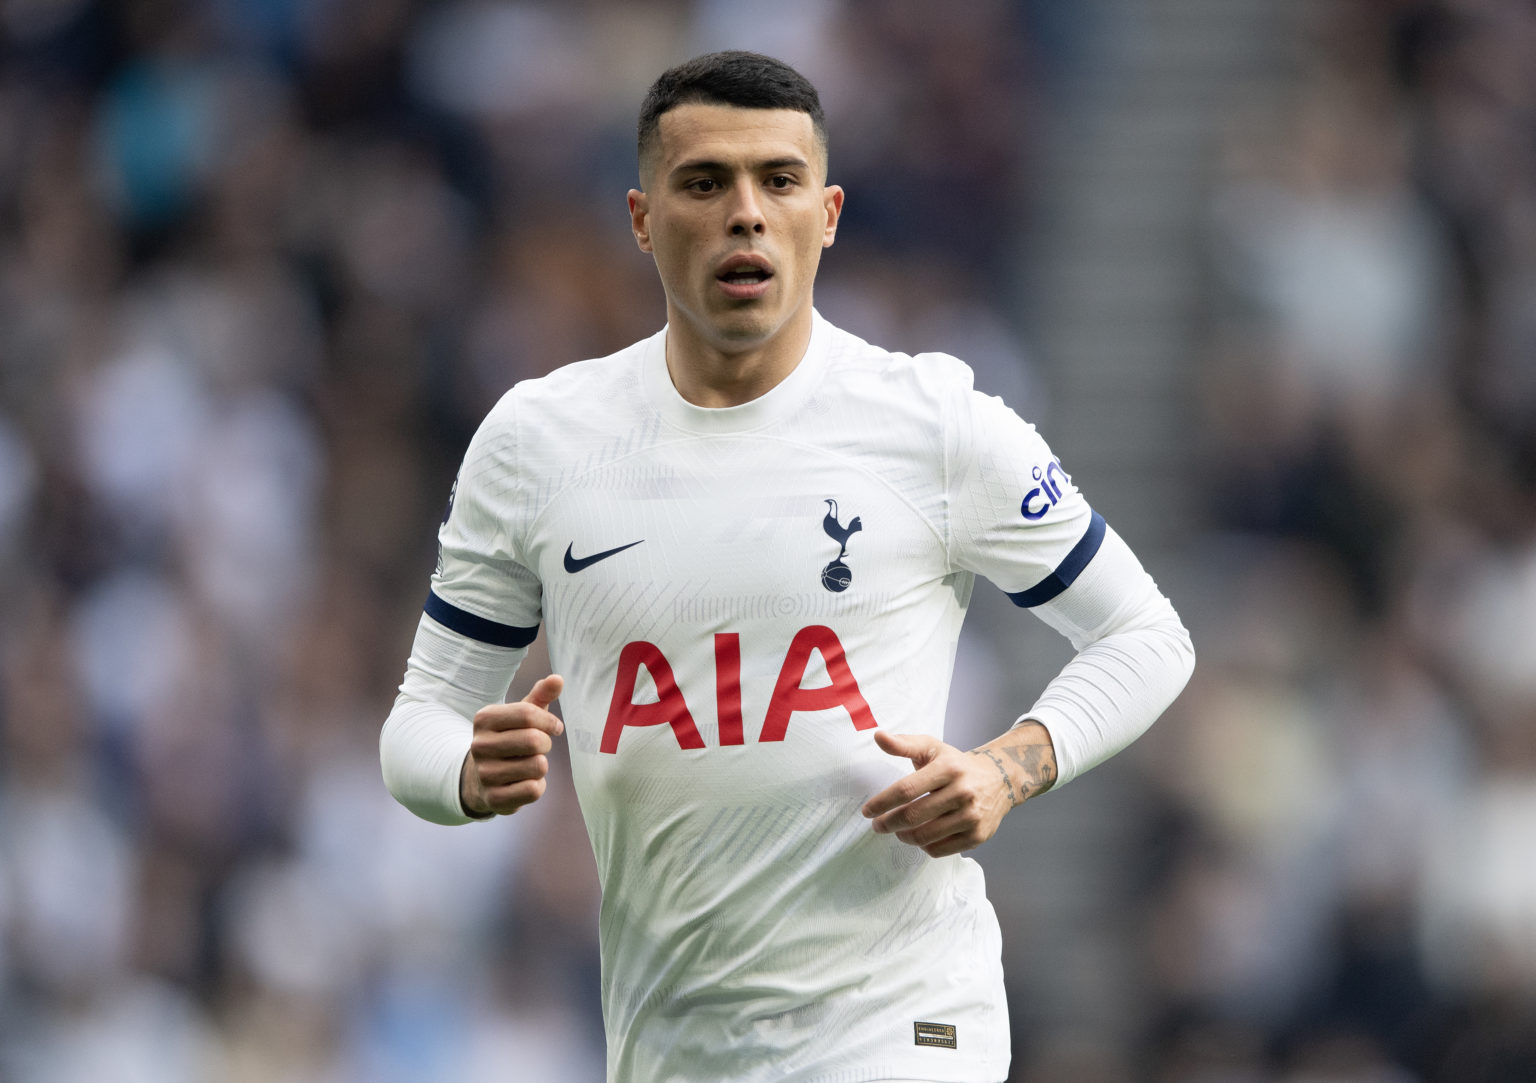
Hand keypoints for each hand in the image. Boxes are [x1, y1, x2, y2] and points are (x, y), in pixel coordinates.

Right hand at [460, 675, 564, 816]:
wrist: (480, 778)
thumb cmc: (509, 738)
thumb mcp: (521, 714)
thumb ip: (541, 695)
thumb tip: (558, 679)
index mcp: (484, 719)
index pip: (528, 714)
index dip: (549, 722)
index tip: (554, 727)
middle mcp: (479, 745)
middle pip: (535, 741)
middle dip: (546, 744)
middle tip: (539, 748)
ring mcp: (484, 774)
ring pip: (538, 767)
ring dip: (541, 766)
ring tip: (527, 764)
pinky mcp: (493, 798)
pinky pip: (533, 790)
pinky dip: (537, 786)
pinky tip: (524, 781)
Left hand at [860, 722, 1056, 856]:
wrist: (1000, 779)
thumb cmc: (956, 764)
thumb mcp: (932, 748)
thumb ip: (903, 744)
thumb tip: (878, 735)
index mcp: (948, 768)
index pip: (907, 789)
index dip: (882, 802)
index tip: (867, 811)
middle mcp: (963, 792)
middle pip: (914, 816)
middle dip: (888, 823)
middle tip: (877, 825)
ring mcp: (972, 816)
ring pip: (925, 836)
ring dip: (904, 837)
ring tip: (897, 830)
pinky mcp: (978, 836)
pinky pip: (939, 849)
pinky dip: (923, 846)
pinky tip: (919, 837)